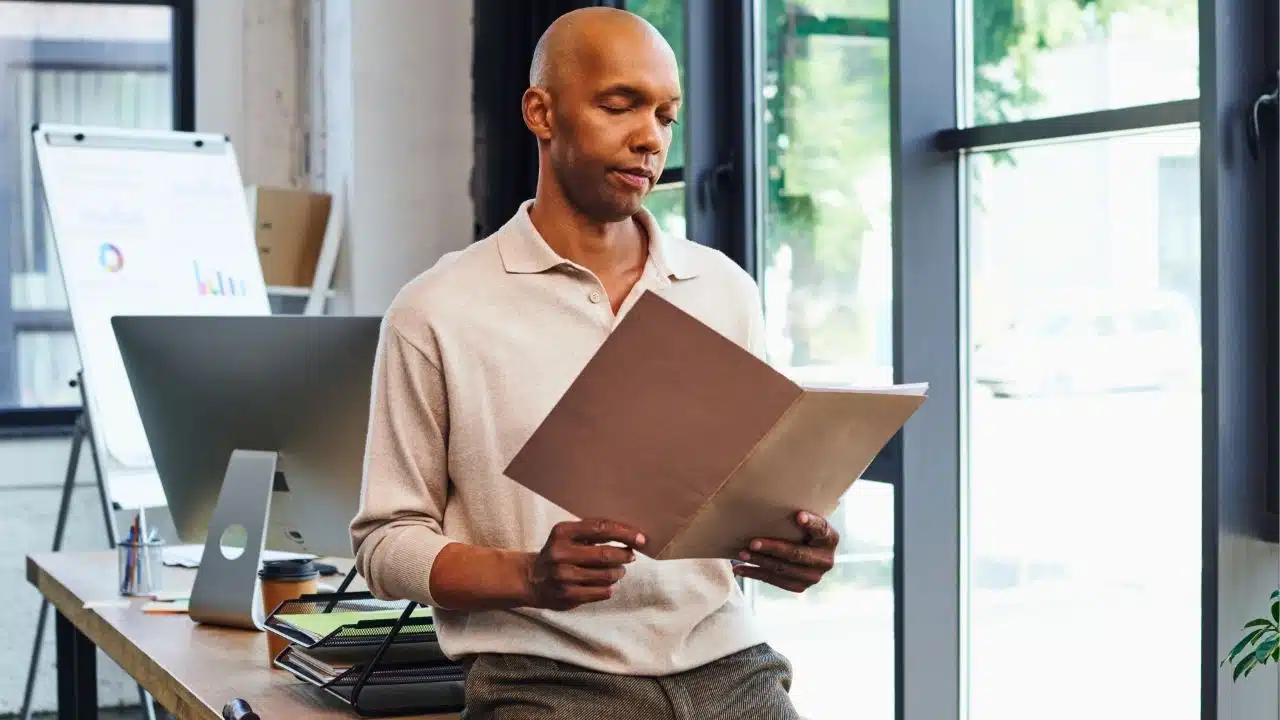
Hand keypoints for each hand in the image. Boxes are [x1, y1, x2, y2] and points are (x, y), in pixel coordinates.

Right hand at [525, 519, 645, 610]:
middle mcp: (560, 554)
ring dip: (619, 572)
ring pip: (606, 575)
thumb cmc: (559, 553)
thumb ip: (592, 532)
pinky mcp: (567, 595)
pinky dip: (610, 587)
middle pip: (605, 554)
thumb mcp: (568, 535)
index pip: (601, 529)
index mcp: (562, 532)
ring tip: (619, 570)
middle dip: (624, 555)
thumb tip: (630, 534)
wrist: (531, 578)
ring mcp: (563, 576)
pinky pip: (601, 592)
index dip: (625, 533)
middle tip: (631, 555)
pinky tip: (608, 584)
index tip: (641, 539)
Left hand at [733, 511, 838, 592]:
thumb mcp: (806, 520)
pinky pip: (775, 581)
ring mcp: (814, 576)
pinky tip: (740, 569)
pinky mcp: (800, 586)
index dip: (810, 523)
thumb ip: (798, 515)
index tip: (799, 516)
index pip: (821, 529)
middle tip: (752, 543)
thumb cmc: (803, 529)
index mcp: (830, 538)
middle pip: (796, 554)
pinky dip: (756, 574)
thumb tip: (769, 502)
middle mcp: (826, 560)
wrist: (811, 551)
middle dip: (773, 548)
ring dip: (759, 562)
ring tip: (742, 554)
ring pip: (783, 569)